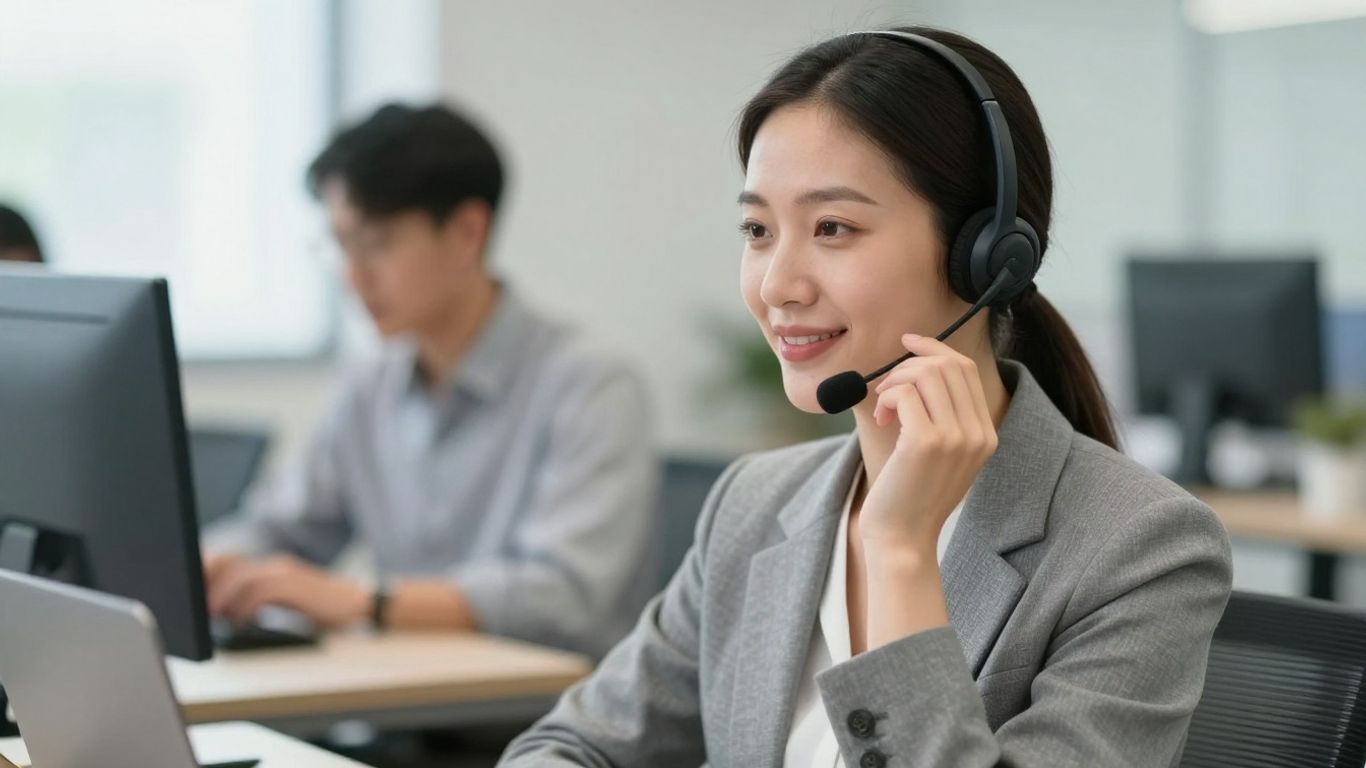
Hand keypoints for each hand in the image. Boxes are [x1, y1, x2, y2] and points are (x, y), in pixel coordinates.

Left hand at [205, 554, 370, 629]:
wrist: (357, 605)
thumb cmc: (319, 609)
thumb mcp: (282, 601)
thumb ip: (253, 600)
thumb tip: (216, 611)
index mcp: (268, 567)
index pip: (227, 560)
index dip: (205, 572)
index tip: (188, 591)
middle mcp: (274, 565)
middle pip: (228, 562)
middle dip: (206, 582)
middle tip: (194, 605)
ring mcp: (285, 572)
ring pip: (240, 577)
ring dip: (222, 598)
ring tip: (214, 616)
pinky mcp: (295, 585)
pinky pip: (261, 591)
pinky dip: (246, 607)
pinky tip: (242, 622)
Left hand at [860, 334, 998, 557]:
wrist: (903, 539)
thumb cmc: (911, 495)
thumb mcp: (939, 453)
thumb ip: (943, 415)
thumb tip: (920, 365)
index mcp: (986, 433)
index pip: (965, 369)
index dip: (934, 348)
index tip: (908, 343)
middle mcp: (978, 433)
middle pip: (947, 364)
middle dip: (909, 365)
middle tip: (887, 390)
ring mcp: (955, 437)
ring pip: (925, 373)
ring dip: (894, 382)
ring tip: (884, 408)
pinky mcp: (926, 442)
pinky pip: (903, 393)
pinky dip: (886, 398)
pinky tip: (882, 420)